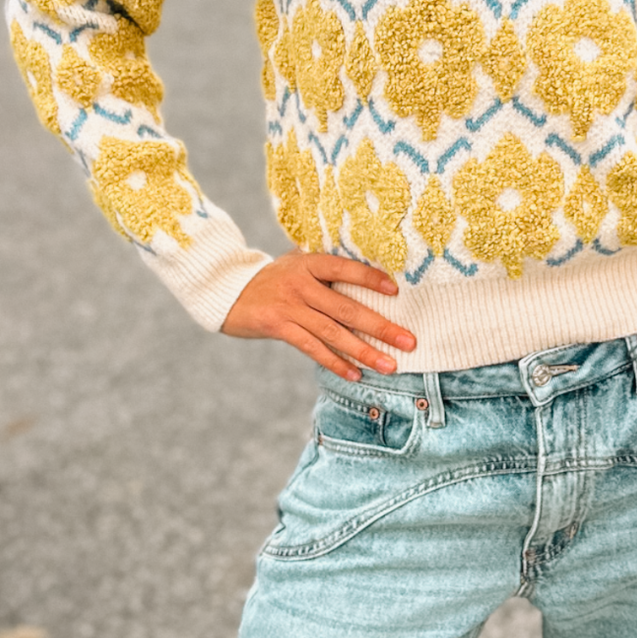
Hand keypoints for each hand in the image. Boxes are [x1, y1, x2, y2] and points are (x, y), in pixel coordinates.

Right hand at [221, 252, 415, 380]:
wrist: (228, 291)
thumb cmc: (274, 278)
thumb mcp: (297, 263)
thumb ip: (326, 268)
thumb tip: (368, 272)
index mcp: (309, 262)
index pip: (345, 269)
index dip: (370, 279)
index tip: (396, 292)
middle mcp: (301, 284)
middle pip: (347, 307)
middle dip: (380, 326)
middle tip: (408, 341)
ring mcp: (289, 307)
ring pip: (333, 332)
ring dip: (364, 351)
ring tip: (389, 365)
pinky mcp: (279, 327)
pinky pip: (312, 348)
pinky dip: (335, 363)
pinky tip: (355, 374)